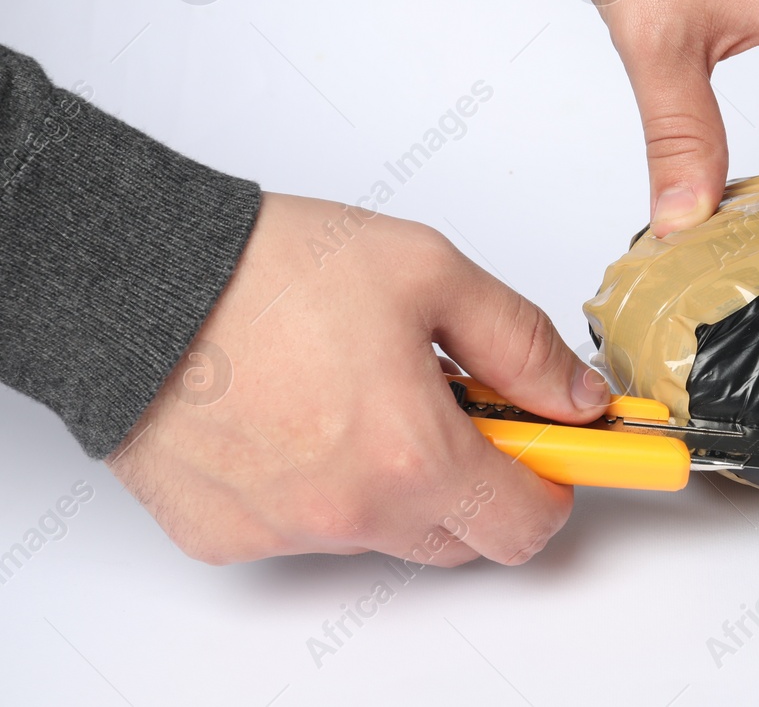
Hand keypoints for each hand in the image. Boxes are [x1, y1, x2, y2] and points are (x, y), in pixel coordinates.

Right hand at [110, 192, 610, 565]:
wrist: (134, 280)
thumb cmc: (270, 269)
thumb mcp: (431, 273)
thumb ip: (521, 345)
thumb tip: (575, 398)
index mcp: (414, 456)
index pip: (526, 525)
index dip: (553, 482)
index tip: (554, 448)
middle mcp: (351, 514)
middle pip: (459, 537)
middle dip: (476, 479)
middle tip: (454, 406)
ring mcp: (284, 533)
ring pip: (382, 530)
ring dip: (394, 479)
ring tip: (355, 391)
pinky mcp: (226, 535)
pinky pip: (305, 526)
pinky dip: (318, 484)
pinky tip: (294, 414)